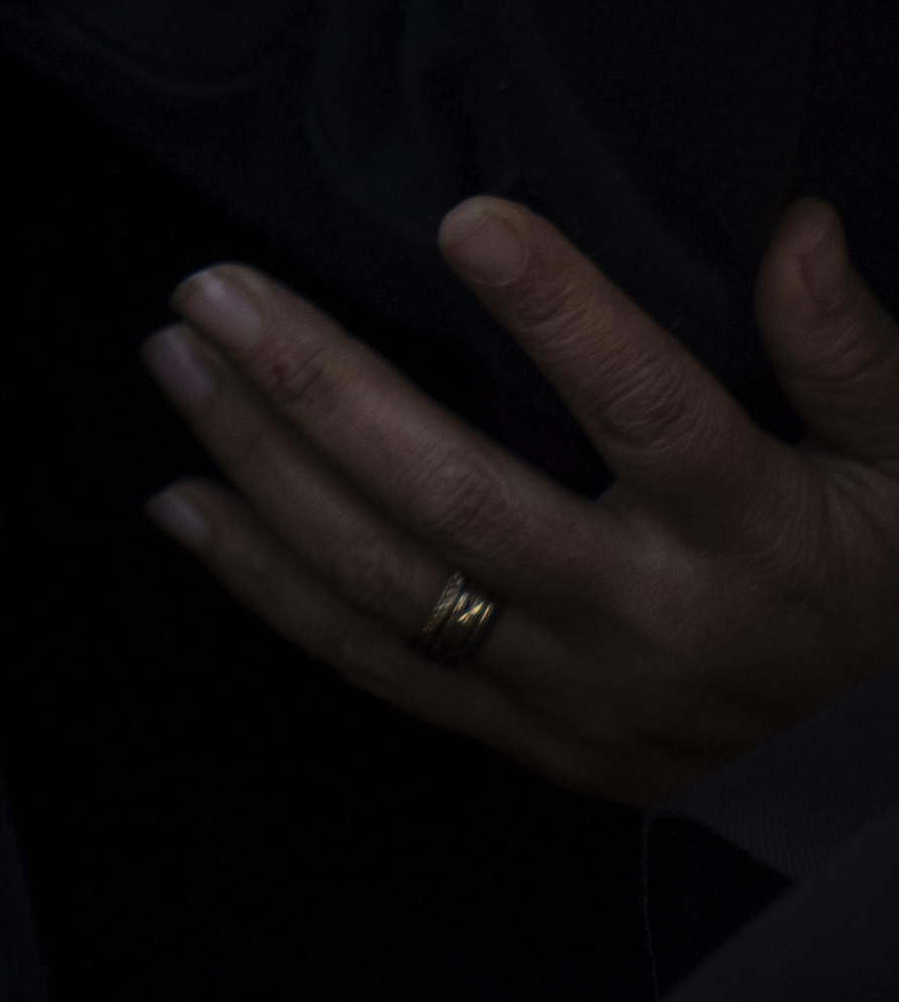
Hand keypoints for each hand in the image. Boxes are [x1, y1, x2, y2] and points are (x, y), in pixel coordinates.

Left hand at [145, 198, 898, 804]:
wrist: (889, 783)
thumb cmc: (888, 589)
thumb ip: (853, 355)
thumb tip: (799, 227)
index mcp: (757, 539)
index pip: (650, 413)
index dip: (561, 316)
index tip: (466, 218)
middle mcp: (647, 621)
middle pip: (459, 500)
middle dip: (320, 389)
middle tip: (214, 288)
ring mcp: (571, 690)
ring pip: (385, 580)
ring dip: (261, 466)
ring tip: (175, 357)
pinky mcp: (521, 735)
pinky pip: (371, 663)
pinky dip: (264, 584)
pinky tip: (181, 504)